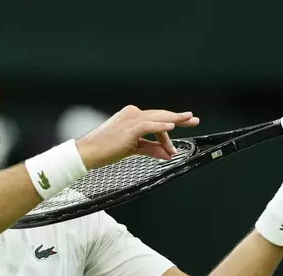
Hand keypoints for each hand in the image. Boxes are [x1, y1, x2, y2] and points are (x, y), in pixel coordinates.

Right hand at [75, 105, 199, 169]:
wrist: (88, 153)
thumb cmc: (106, 150)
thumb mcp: (133, 149)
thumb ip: (151, 149)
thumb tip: (167, 154)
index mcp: (132, 117)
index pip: (156, 120)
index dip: (170, 127)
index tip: (183, 129)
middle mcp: (132, 115)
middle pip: (160, 115)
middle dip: (178, 118)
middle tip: (194, 119)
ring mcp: (130, 120)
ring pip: (157, 118)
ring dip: (174, 120)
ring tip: (188, 120)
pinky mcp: (128, 128)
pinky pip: (148, 126)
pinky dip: (160, 127)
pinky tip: (172, 127)